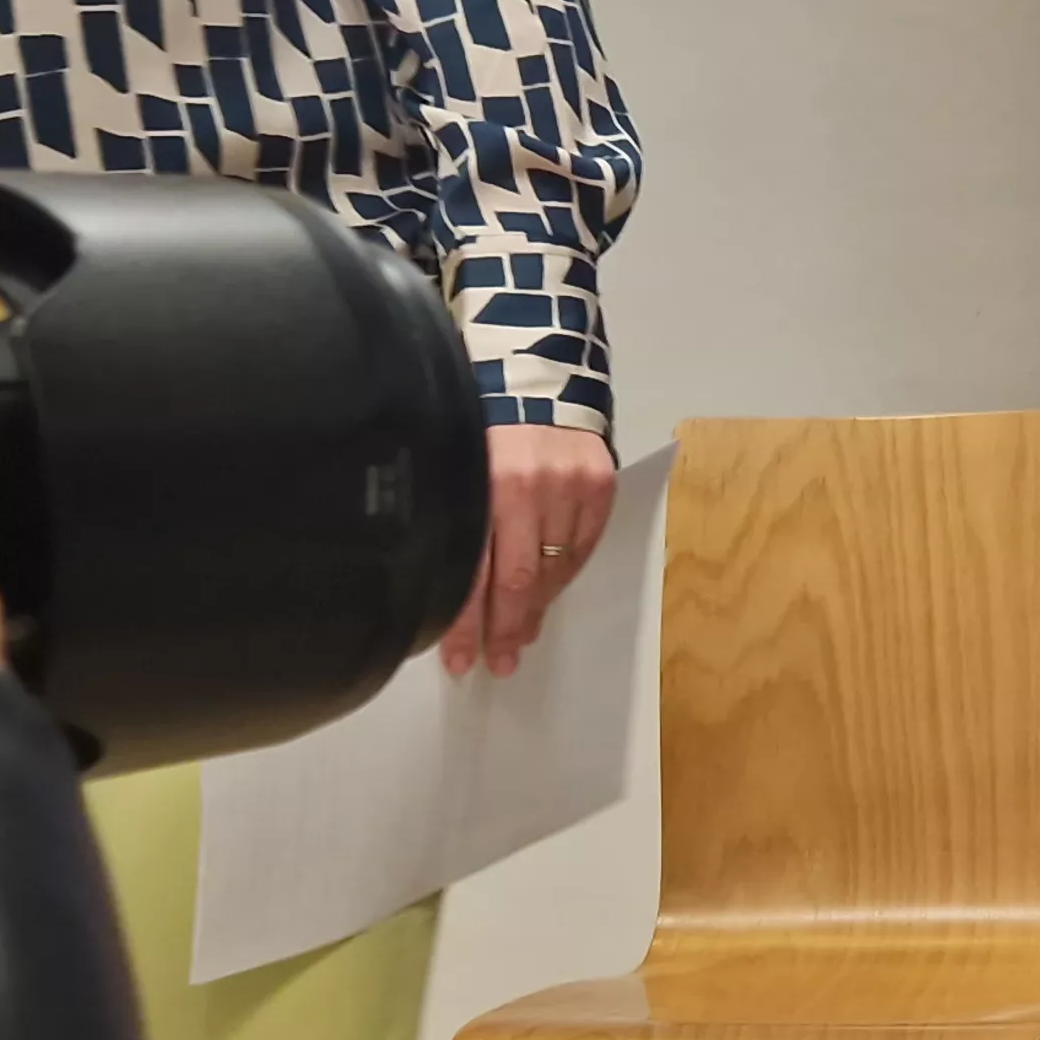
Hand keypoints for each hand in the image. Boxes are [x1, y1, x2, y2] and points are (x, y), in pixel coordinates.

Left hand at [443, 423, 615, 675]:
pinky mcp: (600, 485)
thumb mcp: (452, 463)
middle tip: (497, 664)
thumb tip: (440, 586)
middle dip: (503, 631)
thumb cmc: (480, 423)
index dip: (465, 625)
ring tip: (519, 637)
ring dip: (534, 609)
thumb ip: (452, 515)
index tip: (459, 661)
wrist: (534, 374)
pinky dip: (562, 577)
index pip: (472, 573)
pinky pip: (580, 549)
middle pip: (516, 581)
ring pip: (553, 570)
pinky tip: (545, 594)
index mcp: (481, 483)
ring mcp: (569, 487)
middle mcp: (527, 486)